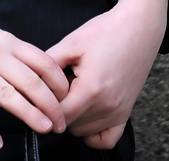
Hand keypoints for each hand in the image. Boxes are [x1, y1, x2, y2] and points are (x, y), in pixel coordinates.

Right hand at [0, 0, 68, 150]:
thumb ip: (6, 47)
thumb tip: (30, 68)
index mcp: (2, 40)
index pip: (41, 61)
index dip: (58, 82)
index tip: (66, 98)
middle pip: (31, 83)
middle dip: (51, 105)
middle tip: (60, 122)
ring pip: (9, 97)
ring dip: (30, 116)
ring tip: (43, 129)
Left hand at [47, 0, 167, 148]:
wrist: (137, 29)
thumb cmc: (104, 33)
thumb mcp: (70, 43)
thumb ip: (49, 63)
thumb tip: (31, 77)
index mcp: (91, 89)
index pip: (60, 114)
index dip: (45, 105)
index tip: (38, 92)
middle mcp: (107, 106)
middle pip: (71, 125)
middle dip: (57, 109)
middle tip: (55, 87)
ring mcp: (119, 112)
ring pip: (85, 132)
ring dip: (73, 118)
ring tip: (71, 92)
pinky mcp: (127, 113)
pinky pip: (107, 139)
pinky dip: (93, 133)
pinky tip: (84, 114)